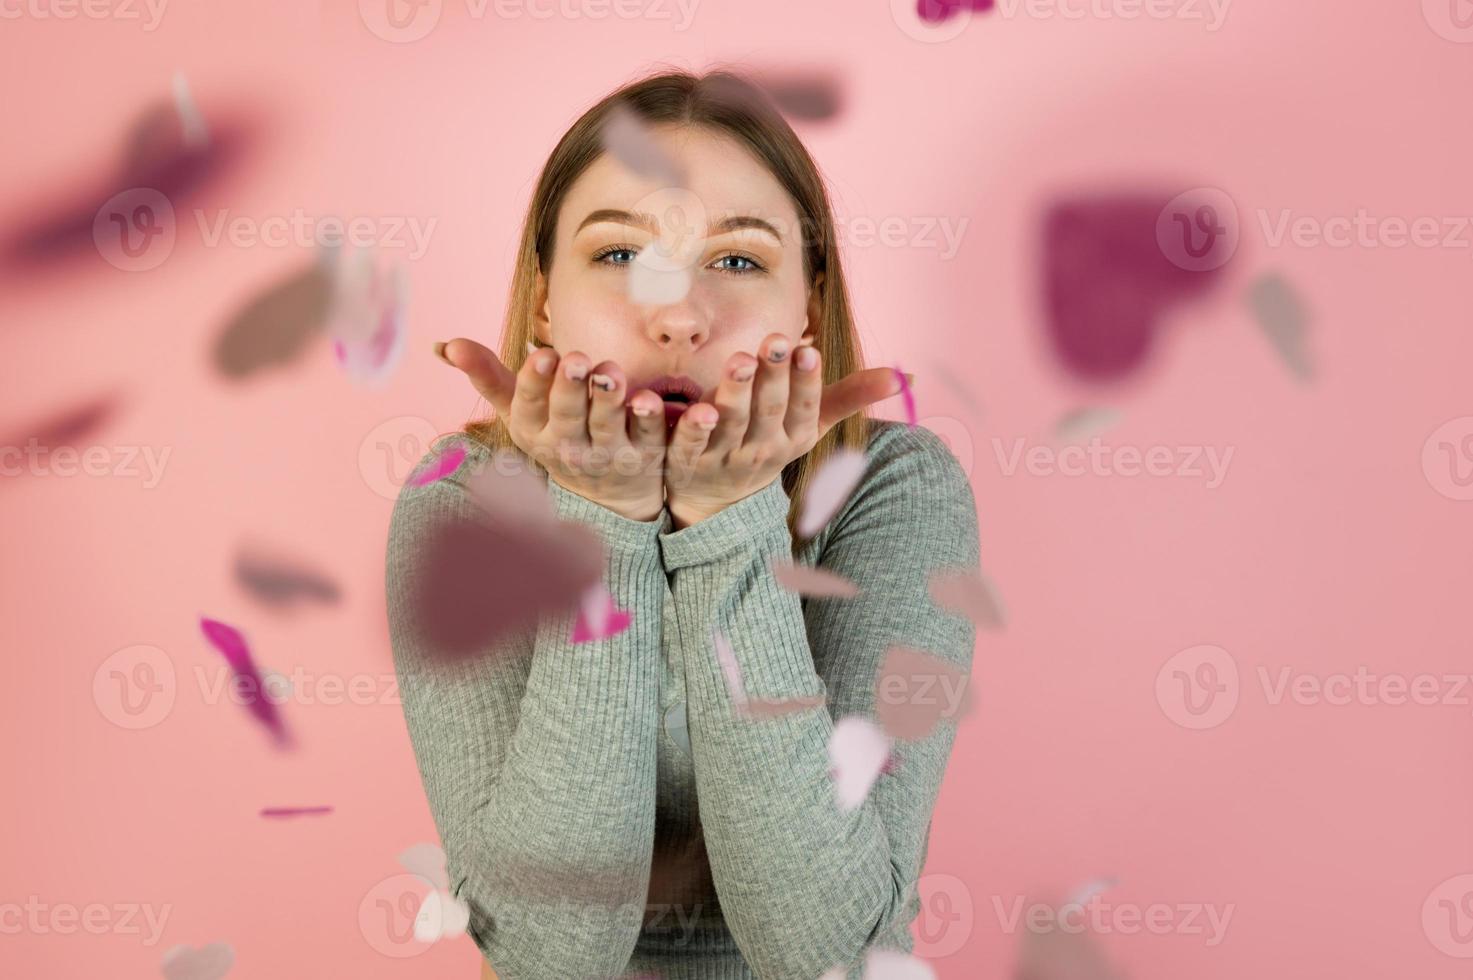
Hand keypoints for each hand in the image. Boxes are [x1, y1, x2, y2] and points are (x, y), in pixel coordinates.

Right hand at [434, 338, 667, 521]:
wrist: (606, 495)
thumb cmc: (555, 435)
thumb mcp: (519, 411)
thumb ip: (487, 375)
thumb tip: (445, 344)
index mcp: (534, 431)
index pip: (530, 405)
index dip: (535, 382)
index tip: (542, 355)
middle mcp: (568, 446)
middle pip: (567, 415)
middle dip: (570, 387)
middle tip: (576, 359)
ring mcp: (607, 455)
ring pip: (606, 425)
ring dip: (608, 398)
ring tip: (610, 372)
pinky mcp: (644, 458)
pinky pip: (649, 437)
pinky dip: (650, 419)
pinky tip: (649, 398)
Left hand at [663, 333, 910, 529]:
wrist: (718, 496)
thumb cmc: (772, 443)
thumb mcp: (813, 423)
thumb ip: (851, 395)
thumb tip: (905, 375)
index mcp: (794, 437)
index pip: (804, 408)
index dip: (807, 382)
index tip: (810, 351)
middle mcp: (762, 449)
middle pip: (769, 410)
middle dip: (775, 376)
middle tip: (777, 339)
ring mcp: (724, 456)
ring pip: (730, 423)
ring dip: (734, 392)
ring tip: (740, 361)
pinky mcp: (687, 460)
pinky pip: (686, 441)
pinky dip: (685, 424)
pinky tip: (686, 403)